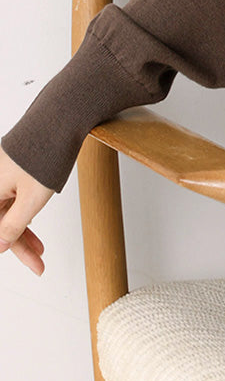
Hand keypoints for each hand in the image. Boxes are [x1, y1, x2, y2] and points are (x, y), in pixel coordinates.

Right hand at [0, 145, 54, 275]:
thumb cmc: (46, 153)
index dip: (11, 248)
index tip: (30, 264)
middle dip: (19, 243)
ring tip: (41, 248)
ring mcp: (2, 172)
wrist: (61, 116)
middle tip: (39, 262)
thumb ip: (13, 225)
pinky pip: (12, 194)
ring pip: (7, 208)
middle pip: (0, 220)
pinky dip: (23, 210)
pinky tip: (32, 222)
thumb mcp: (32, 198)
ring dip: (23, 229)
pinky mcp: (13, 165)